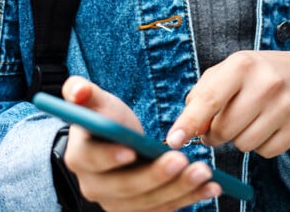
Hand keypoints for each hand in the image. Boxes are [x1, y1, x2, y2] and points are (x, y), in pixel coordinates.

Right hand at [61, 77, 221, 210]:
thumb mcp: (95, 101)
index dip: (110, 157)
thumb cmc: (106, 119)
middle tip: (182, 160)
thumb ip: (83, 92)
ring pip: (148, 202)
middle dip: (156, 175)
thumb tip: (78, 90)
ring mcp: (117, 204)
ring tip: (205, 172)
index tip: (132, 151)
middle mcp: (94, 187)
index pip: (92, 160)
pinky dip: (189, 198)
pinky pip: (164, 209)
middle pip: (125, 187)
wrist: (118, 143)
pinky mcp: (139, 211)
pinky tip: (211, 187)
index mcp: (79, 158)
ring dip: (179, 189)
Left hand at [166, 51, 289, 158]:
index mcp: (242, 65)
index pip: (209, 100)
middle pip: (225, 130)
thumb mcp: (225, 73)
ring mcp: (287, 104)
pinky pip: (266, 152)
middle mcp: (267, 83)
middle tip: (221, 123)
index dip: (188, 122)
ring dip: (239, 139)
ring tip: (248, 119)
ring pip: (244, 145)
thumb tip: (190, 130)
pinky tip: (266, 126)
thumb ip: (201, 98)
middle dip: (216, 133)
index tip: (173, 140)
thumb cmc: (253, 76)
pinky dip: (261, 145)